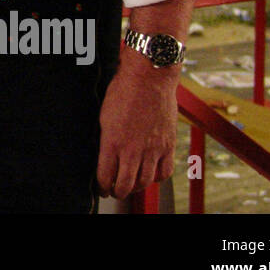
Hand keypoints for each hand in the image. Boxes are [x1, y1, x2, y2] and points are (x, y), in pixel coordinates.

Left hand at [95, 55, 178, 199]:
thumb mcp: (104, 115)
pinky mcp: (168, 145)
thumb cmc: (124, 91)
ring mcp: (152, 149)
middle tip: (115, 190)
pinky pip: (165, 172)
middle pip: (125, 185)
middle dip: (118, 191)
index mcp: (113, 142)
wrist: (149, 77)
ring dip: (136, 187)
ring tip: (131, 184)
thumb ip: (105, 139)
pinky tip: (151, 173)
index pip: (105, 176)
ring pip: (145, 182)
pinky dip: (157, 178)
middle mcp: (133, 149)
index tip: (101, 188)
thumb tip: (104, 156)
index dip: (102, 186)